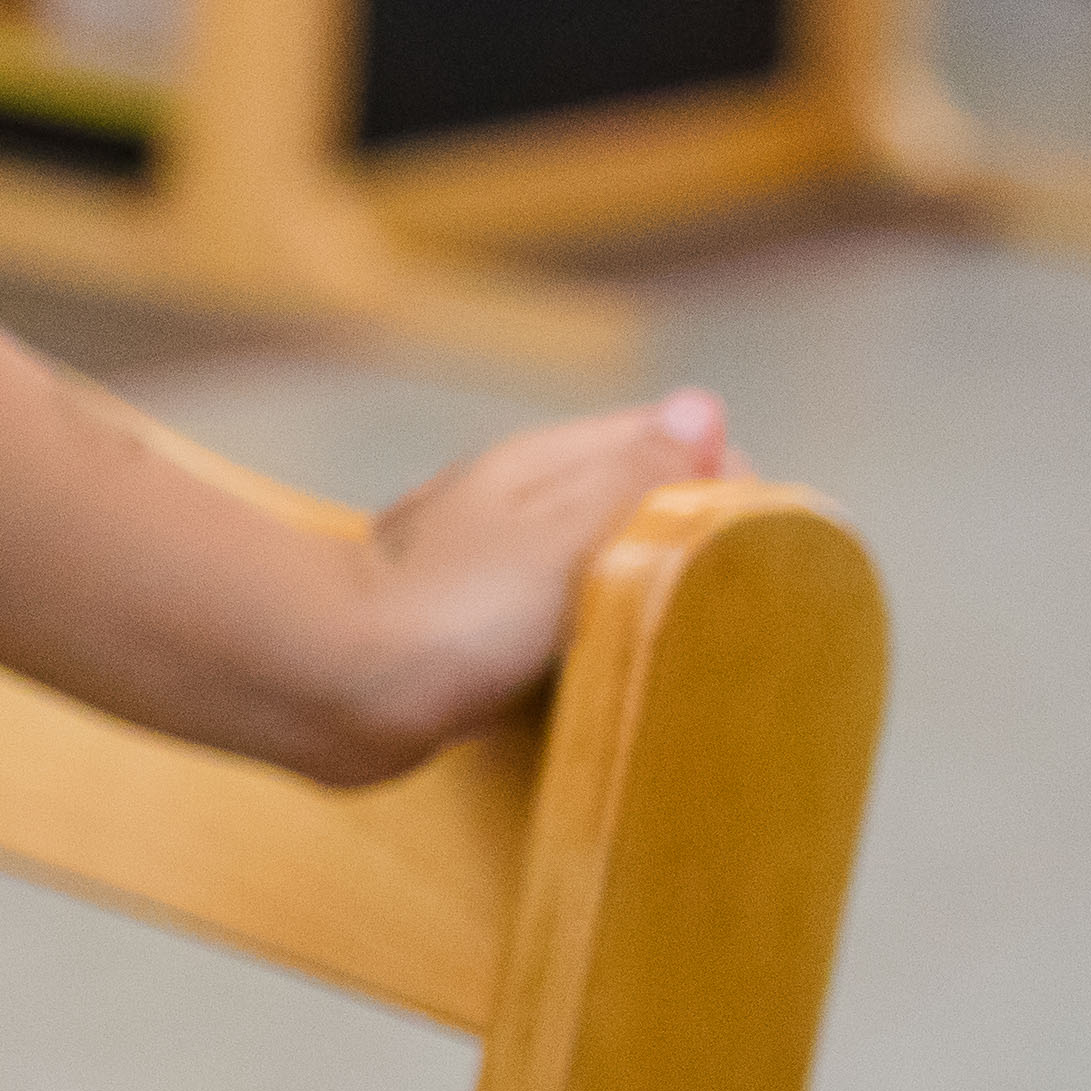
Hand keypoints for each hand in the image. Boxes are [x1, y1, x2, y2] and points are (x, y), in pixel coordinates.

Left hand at [316, 388, 744, 779]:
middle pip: (640, 500)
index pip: (673, 443)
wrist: (329, 684)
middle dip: (692, 542)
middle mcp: (518, 498)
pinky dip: (593, 634)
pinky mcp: (472, 623)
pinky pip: (560, 614)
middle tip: (732, 608)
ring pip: (601, 558)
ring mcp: (491, 560)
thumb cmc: (449, 610)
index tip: (762, 556)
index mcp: (546, 461)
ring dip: (645, 591)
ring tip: (682, 644)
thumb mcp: (561, 533)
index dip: (728, 491)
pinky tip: (605, 670)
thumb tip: (702, 407)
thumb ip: (634, 474)